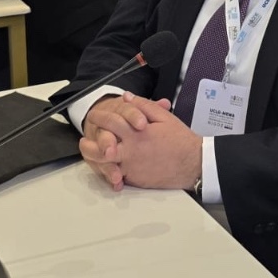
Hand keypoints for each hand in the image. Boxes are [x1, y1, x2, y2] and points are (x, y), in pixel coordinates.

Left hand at [80, 93, 200, 190]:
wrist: (194, 163)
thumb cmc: (181, 141)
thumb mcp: (164, 117)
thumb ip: (142, 106)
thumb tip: (126, 98)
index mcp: (136, 133)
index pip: (111, 122)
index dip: (100, 117)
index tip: (95, 115)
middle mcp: (131, 151)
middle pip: (101, 148)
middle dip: (89, 143)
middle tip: (84, 140)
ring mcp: (132, 167)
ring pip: (106, 165)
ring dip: (94, 160)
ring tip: (90, 154)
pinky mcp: (137, 179)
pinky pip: (119, 175)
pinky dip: (111, 171)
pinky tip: (107, 167)